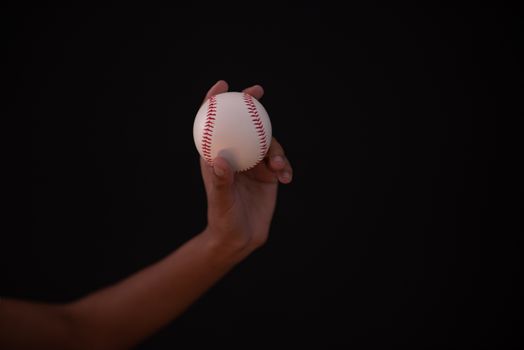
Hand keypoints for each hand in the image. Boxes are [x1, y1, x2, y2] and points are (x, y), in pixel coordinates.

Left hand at [199, 80, 292, 259]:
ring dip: (276, 150)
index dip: (215, 102)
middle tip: (257, 92)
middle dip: (251, 105)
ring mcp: (253, 164)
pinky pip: (281, 162)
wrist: (242, 238)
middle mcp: (236, 155)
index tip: (223, 87)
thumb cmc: (224, 220)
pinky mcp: (268, 175)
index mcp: (217, 156)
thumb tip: (220, 159)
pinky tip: (286, 179)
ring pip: (267, 142)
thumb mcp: (221, 201)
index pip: (213, 124)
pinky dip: (286, 167)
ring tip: (279, 167)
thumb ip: (221, 181)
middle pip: (244, 124)